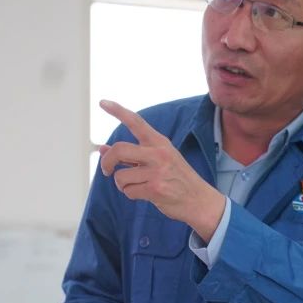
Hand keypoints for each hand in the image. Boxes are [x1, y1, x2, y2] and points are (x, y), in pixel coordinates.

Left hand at [97, 99, 224, 240]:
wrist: (199, 200)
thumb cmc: (176, 178)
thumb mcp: (157, 160)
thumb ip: (131, 154)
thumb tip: (102, 149)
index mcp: (159, 142)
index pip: (136, 122)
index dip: (117, 111)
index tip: (103, 102)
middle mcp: (158, 153)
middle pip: (119, 150)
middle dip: (107, 162)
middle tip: (106, 170)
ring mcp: (158, 171)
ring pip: (120, 176)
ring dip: (122, 184)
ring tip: (137, 186)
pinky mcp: (156, 189)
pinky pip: (128, 191)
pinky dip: (131, 194)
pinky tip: (145, 194)